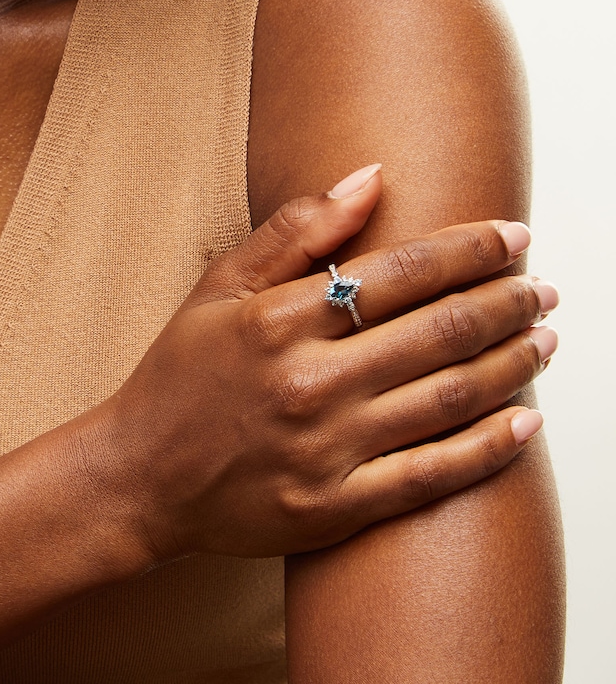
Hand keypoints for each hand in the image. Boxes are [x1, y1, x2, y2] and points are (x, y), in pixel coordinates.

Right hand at [109, 165, 556, 562]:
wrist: (140, 477)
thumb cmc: (178, 378)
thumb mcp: (217, 288)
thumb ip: (294, 231)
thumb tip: (370, 177)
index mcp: (278, 321)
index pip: (400, 271)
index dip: (470, 249)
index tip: (514, 236)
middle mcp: (308, 383)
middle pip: (438, 332)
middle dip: (506, 303)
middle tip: (543, 289)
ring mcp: (324, 450)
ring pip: (447, 399)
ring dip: (510, 364)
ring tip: (544, 340)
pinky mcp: (334, 507)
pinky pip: (429, 476)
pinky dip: (487, 449)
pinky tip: (525, 423)